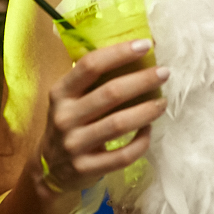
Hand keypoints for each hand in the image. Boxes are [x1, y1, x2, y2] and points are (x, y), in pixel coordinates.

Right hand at [39, 39, 168, 193]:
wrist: (49, 168)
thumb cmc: (70, 122)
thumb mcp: (70, 98)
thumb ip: (94, 79)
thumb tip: (138, 51)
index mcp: (61, 92)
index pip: (90, 65)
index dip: (119, 53)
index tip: (145, 45)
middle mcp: (65, 116)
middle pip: (110, 93)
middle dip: (142, 80)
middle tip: (164, 73)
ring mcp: (74, 144)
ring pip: (119, 124)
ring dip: (147, 111)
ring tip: (163, 102)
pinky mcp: (86, 168)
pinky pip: (123, 155)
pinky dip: (141, 141)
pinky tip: (149, 130)